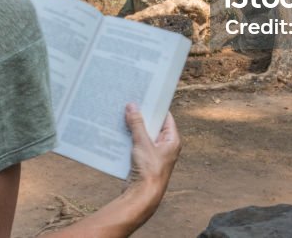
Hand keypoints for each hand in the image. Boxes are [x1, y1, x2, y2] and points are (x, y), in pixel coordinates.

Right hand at [43, 106, 181, 236]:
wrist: (143, 196)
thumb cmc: (149, 170)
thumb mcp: (142, 143)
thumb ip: (137, 124)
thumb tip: (132, 106)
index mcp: (172, 140)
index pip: (165, 117)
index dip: (155, 107)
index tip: (145, 96)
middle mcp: (166, 147)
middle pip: (153, 126)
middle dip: (141, 117)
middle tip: (130, 104)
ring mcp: (155, 155)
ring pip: (144, 136)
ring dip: (134, 128)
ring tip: (122, 116)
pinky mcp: (144, 162)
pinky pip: (137, 146)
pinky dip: (129, 139)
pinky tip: (119, 133)